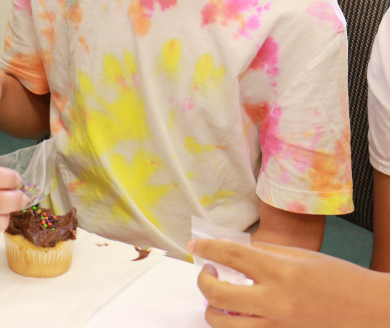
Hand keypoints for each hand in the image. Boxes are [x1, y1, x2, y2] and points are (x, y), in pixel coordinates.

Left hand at [190, 238, 389, 327]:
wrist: (374, 312)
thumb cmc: (342, 280)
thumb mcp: (303, 257)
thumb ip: (265, 255)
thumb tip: (233, 253)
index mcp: (281, 273)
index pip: (230, 255)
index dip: (206, 248)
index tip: (194, 247)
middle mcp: (276, 302)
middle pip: (217, 296)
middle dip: (203, 282)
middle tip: (208, 272)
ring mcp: (279, 327)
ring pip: (224, 326)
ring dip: (214, 310)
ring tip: (221, 297)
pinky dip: (236, 325)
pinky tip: (240, 314)